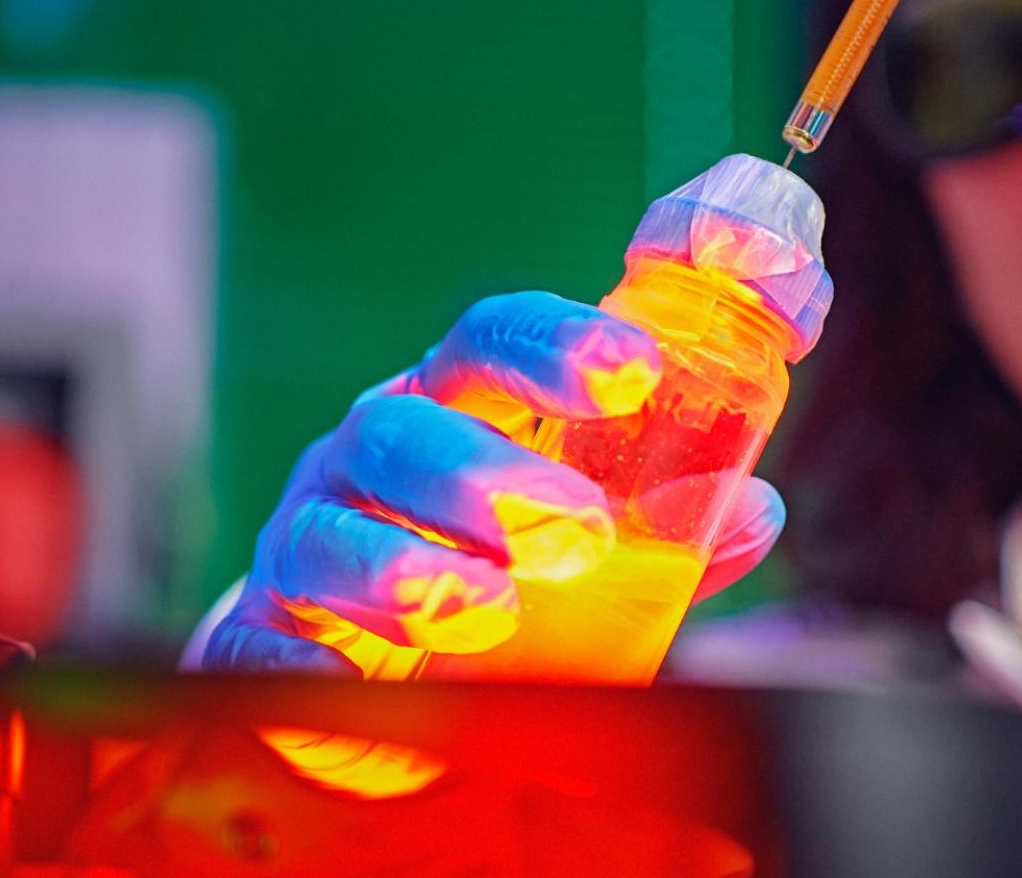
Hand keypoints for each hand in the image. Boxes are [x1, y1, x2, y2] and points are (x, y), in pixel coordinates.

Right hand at [203, 292, 786, 672]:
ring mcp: (308, 538)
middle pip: (408, 429)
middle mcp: (371, 455)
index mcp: (453, 407)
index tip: (633, 370)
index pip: (490, 343)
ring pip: (335, 531)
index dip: (557, 344)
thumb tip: (754, 509)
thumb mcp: (578, 534)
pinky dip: (306, 660)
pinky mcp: (267, 635)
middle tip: (575, 526)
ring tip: (488, 606)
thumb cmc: (479, 561)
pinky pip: (267, 642)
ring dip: (408, 568)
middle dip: (488, 471)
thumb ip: (666, 525)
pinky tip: (352, 678)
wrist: (350, 662)